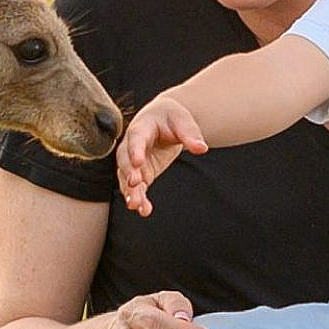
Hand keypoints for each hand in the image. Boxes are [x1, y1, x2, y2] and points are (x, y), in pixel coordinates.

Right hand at [117, 96, 207, 216]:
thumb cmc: (172, 117)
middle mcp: (132, 145)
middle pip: (125, 160)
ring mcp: (134, 161)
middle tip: (134, 184)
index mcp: (141, 127)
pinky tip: (144, 210)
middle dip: (128, 173)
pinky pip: (136, 187)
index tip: (137, 161)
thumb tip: (202, 148)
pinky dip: (139, 198)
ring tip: (135, 205)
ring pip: (127, 177)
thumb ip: (190, 134)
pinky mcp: (141, 173)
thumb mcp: (182, 120)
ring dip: (130, 191)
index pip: (136, 138)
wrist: (165, 121)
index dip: (135, 149)